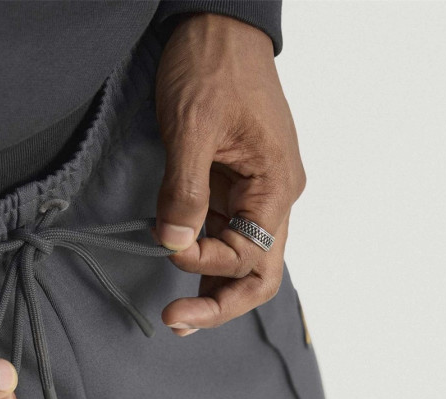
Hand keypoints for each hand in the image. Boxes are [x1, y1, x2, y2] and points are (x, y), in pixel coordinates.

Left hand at [154, 13, 305, 333]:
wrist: (217, 25)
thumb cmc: (213, 65)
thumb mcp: (192, 126)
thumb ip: (185, 190)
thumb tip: (175, 243)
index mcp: (276, 185)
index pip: (249, 253)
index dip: (206, 260)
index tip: (169, 246)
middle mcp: (273, 198)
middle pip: (258, 272)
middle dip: (220, 302)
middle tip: (177, 321)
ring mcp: (254, 196)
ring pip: (242, 261)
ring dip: (212, 290)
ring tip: (177, 318)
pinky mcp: (233, 189)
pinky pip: (225, 237)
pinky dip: (205, 261)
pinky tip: (184, 281)